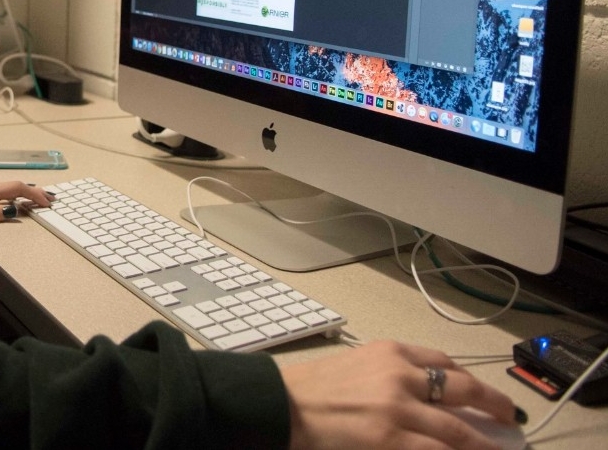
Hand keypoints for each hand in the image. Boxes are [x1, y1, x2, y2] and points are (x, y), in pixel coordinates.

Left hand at [0, 180, 54, 222]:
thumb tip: (13, 211)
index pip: (16, 188)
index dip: (34, 194)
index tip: (47, 202)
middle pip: (16, 187)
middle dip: (34, 192)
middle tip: (50, 199)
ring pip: (9, 189)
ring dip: (25, 193)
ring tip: (38, 199)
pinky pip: (1, 192)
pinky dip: (14, 194)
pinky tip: (14, 199)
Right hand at [280, 340, 516, 449]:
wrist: (283, 405)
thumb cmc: (310, 388)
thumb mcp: (355, 365)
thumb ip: (388, 374)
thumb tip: (419, 395)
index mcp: (391, 352)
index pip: (444, 362)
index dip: (470, 379)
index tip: (480, 390)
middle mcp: (402, 376)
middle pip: (464, 389)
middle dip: (494, 405)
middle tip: (510, 417)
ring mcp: (400, 410)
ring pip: (459, 431)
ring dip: (484, 445)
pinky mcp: (392, 441)